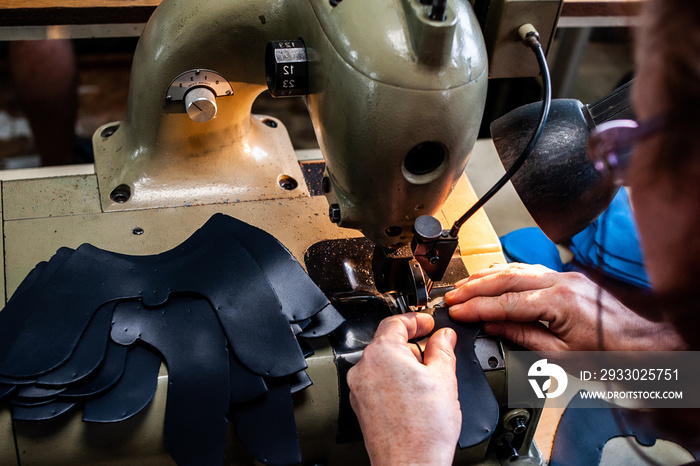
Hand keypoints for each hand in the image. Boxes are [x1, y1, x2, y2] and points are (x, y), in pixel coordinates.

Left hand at [346, 312, 460, 465]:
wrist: (411, 465)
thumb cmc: (424, 430)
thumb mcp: (444, 378)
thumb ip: (443, 349)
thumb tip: (444, 336)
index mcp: (382, 353)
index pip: (396, 321)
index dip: (416, 319)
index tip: (427, 323)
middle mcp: (364, 368)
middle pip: (387, 341)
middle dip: (411, 343)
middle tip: (433, 348)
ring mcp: (359, 388)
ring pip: (382, 363)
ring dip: (402, 363)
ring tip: (426, 377)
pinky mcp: (361, 406)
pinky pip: (377, 382)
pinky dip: (393, 381)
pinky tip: (413, 394)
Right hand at [444, 263, 685, 351]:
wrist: (644, 346)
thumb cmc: (611, 354)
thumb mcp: (561, 354)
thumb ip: (522, 336)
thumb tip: (493, 325)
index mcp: (558, 301)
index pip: (505, 302)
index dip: (477, 307)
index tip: (457, 311)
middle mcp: (560, 281)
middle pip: (505, 278)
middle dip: (474, 287)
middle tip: (452, 296)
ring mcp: (564, 276)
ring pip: (515, 268)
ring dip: (486, 277)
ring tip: (464, 285)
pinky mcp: (567, 277)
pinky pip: (529, 269)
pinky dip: (505, 273)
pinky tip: (493, 277)